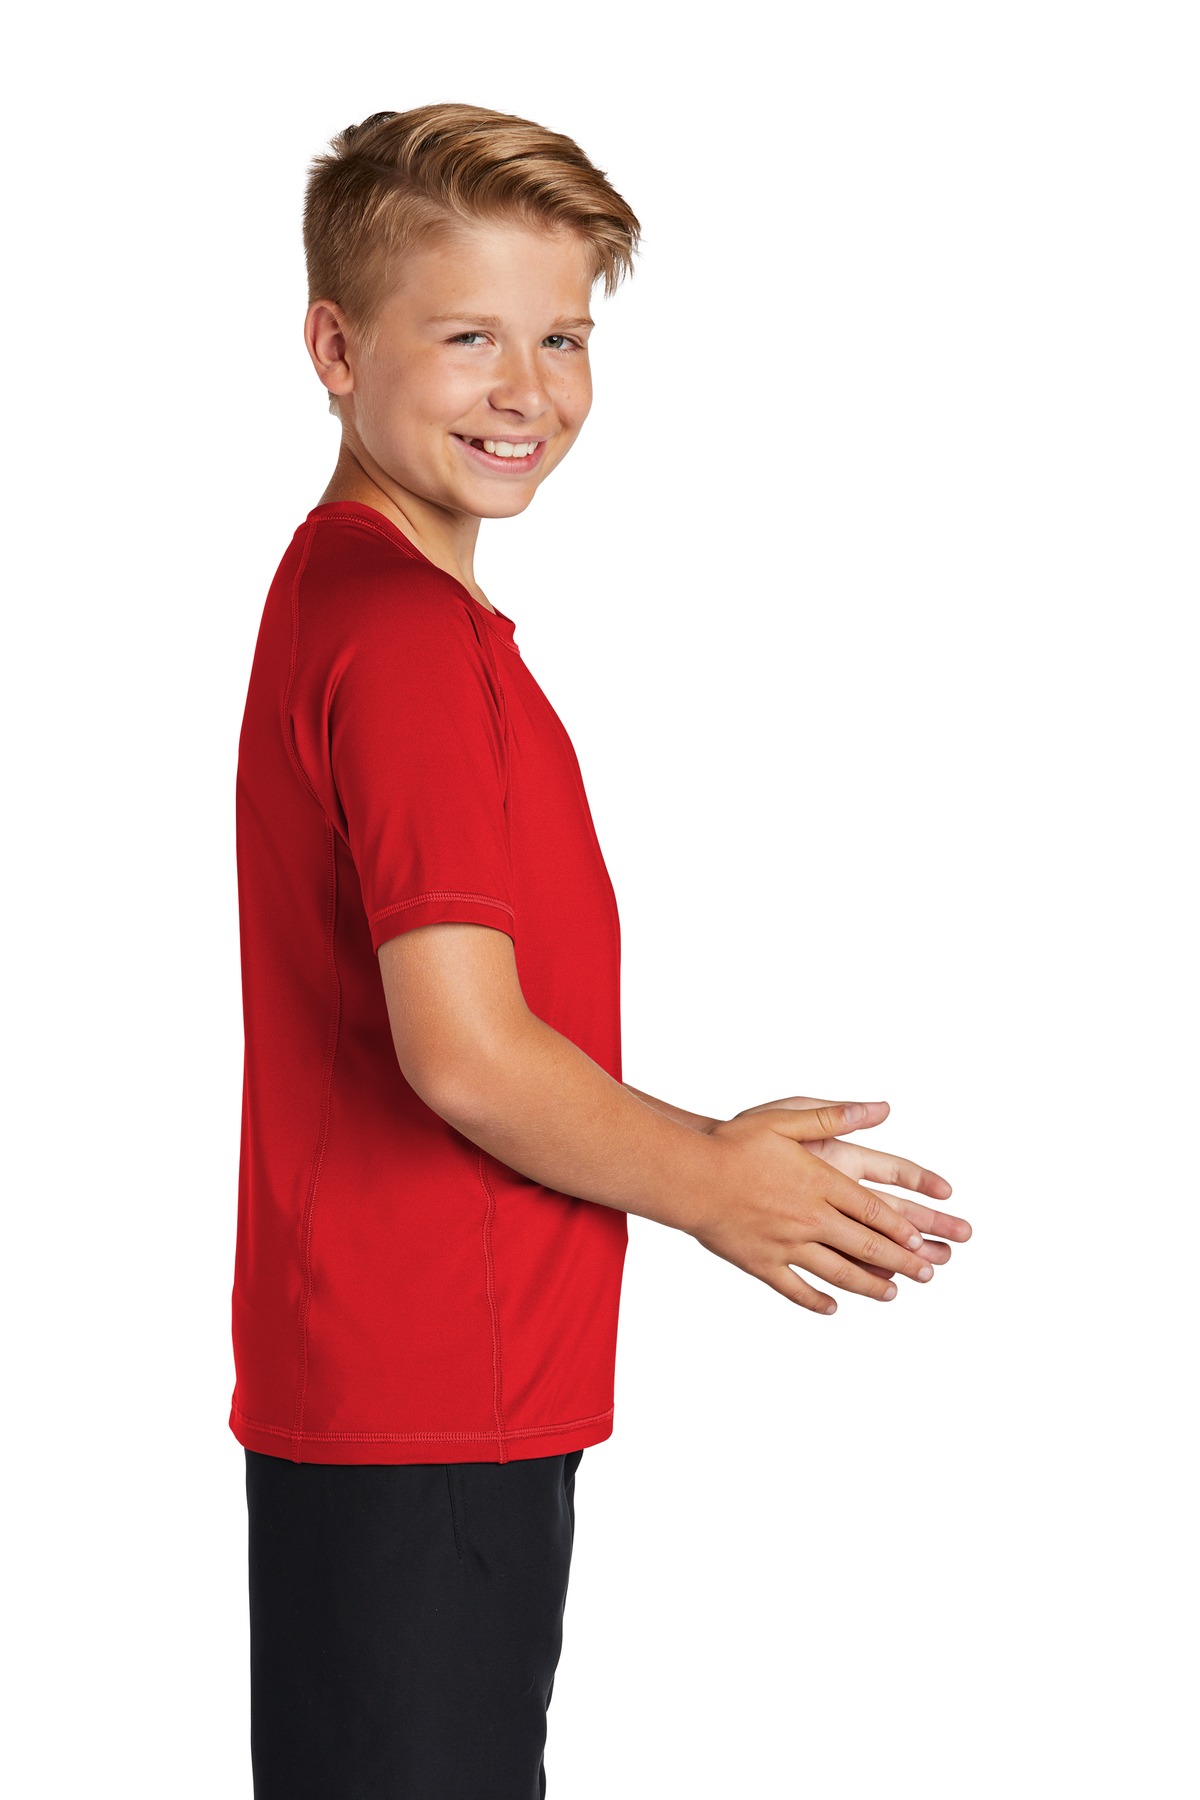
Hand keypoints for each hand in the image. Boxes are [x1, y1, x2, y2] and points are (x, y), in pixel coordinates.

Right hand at [696, 1099, 970, 1312]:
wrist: (686, 1177)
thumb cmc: (731, 1143)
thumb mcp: (785, 1118)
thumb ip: (834, 1116)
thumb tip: (880, 1108)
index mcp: (820, 1182)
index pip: (872, 1210)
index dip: (901, 1227)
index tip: (922, 1240)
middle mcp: (809, 1218)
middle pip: (865, 1245)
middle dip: (901, 1261)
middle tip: (928, 1272)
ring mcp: (786, 1244)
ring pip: (838, 1272)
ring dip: (869, 1285)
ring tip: (892, 1294)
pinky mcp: (761, 1263)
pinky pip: (795, 1288)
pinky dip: (816, 1300)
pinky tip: (833, 1307)